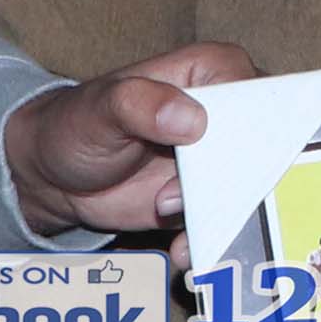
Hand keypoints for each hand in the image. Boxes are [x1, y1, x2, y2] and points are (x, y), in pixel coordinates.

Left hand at [7, 44, 249, 235]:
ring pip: (249, 193)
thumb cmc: (77, 123)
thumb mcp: (102, 108)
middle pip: (265, 151)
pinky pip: (228, 222)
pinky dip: (210, 240)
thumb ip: (141, 104)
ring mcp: (222, 160)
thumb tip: (189, 118)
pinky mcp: (211, 198)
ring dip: (222, 219)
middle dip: (239, 184)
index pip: (261, 98)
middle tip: (188, 197)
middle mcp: (229, 113)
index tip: (225, 162)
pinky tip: (181, 249)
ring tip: (169, 219)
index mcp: (215, 72)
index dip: (253, 131)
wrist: (55, 176)